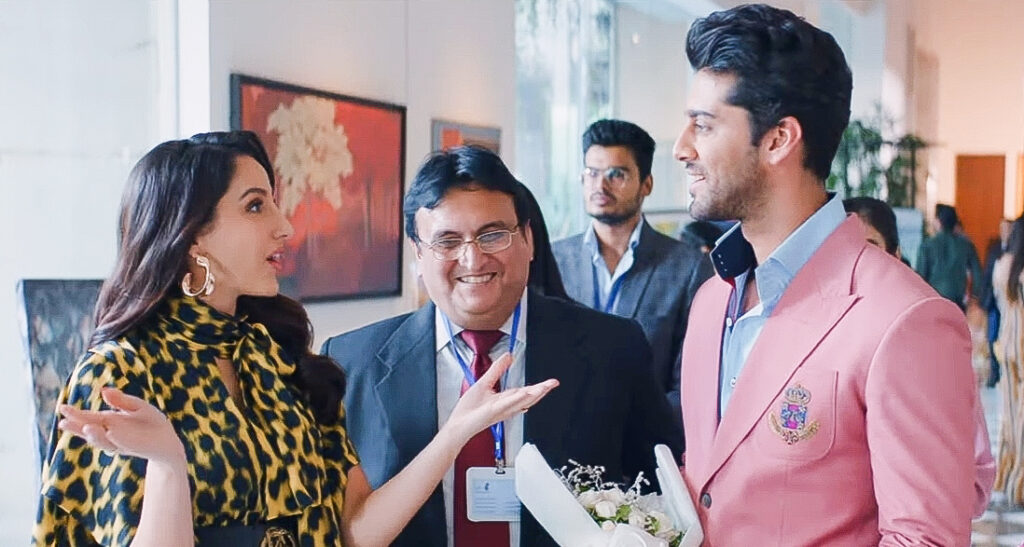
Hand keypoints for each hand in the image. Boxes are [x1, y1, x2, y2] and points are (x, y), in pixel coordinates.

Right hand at [58, 387, 185, 466]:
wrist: (167, 441)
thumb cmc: (151, 423)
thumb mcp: (137, 406)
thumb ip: (121, 400)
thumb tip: (103, 390)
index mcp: (109, 421)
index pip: (89, 417)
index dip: (75, 414)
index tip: (62, 408)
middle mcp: (111, 433)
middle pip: (90, 430)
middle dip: (78, 427)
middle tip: (63, 422)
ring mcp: (121, 442)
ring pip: (104, 441)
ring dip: (95, 435)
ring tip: (86, 427)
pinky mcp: (135, 448)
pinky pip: (124, 444)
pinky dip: (118, 439)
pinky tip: (111, 432)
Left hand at [442, 353, 558, 443]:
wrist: (458, 424)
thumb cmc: (469, 410)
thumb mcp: (485, 382)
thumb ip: (497, 369)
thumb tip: (509, 356)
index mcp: (505, 399)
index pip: (525, 392)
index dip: (539, 387)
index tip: (551, 382)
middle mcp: (506, 406)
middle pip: (528, 398)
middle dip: (542, 390)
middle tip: (554, 383)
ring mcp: (501, 409)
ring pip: (522, 401)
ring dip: (534, 394)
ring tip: (546, 386)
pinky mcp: (493, 411)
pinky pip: (508, 404)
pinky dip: (517, 399)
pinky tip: (526, 394)